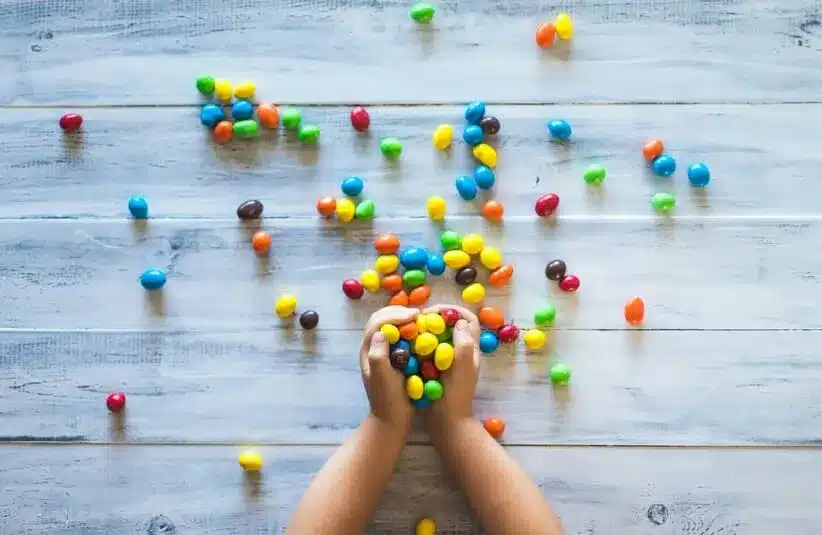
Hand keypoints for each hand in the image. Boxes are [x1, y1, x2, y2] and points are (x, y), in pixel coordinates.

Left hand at [359, 305, 419, 435]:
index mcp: (368, 350)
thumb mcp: (382, 380)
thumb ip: (378, 356)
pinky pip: (401, 336)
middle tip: (418, 313)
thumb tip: (382, 333)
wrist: (392, 421)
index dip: (394, 315)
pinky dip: (411, 330)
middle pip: (382, 319)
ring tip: (421, 318)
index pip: (377, 323)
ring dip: (405, 318)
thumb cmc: (388, 401)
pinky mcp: (395, 358)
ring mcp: (384, 352)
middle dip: (399, 312)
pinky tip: (423, 332)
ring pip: (391, 326)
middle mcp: (374, 348)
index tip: (414, 315)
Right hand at [419, 304, 480, 438]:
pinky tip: (407, 346)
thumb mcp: (461, 371)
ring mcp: (449, 361)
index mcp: (470, 351)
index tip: (433, 311)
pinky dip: (420, 344)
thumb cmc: (454, 399)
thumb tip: (460, 322)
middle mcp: (462, 353)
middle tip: (418, 318)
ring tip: (411, 329)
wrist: (447, 425)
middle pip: (452, 325)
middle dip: (436, 317)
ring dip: (426, 330)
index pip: (468, 320)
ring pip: (440, 336)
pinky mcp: (437, 370)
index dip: (453, 310)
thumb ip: (463, 346)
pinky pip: (429, 350)